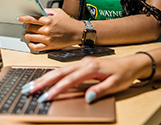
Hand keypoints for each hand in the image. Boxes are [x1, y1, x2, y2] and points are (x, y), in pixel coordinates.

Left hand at [18, 9, 83, 50]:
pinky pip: (36, 47)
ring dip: (27, 35)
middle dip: (26, 26)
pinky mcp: (49, 46)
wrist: (77, 32)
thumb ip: (47, 11)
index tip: (20, 18)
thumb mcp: (58, 12)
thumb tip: (37, 11)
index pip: (32, 18)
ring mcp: (47, 39)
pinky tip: (31, 42)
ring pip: (30, 37)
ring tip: (28, 33)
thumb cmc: (68, 22)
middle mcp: (47, 29)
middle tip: (26, 25)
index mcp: (48, 20)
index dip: (23, 18)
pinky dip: (31, 45)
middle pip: (30, 28)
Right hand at [22, 54, 150, 102]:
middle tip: (29, 89)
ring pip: (60, 70)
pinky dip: (53, 75)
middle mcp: (84, 63)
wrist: (131, 64)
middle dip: (43, 81)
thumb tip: (87, 97)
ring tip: (32, 85)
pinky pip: (64, 70)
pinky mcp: (82, 64)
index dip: (57, 89)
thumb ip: (100, 90)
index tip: (46, 97)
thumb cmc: (123, 74)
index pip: (70, 80)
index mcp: (91, 67)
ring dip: (45, 78)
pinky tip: (45, 80)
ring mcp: (82, 63)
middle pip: (60, 73)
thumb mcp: (115, 85)